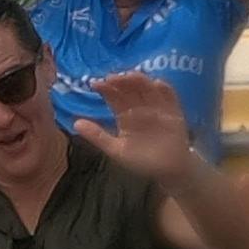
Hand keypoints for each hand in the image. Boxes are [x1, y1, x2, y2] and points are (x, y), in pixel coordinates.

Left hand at [72, 68, 202, 185]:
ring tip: (130, 77)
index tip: (95, 83)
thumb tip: (75, 123)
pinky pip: (170, 97)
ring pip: (147, 88)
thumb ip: (98, 137)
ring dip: (140, 81)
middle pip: (129, 88)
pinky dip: (164, 89)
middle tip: (112, 77)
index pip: (113, 96)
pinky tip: (156, 84)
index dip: (105, 88)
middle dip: (121, 81)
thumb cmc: (142, 161)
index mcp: (124, 114)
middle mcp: (139, 107)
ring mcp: (157, 107)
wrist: (168, 171)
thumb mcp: (117, 150)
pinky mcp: (173, 111)